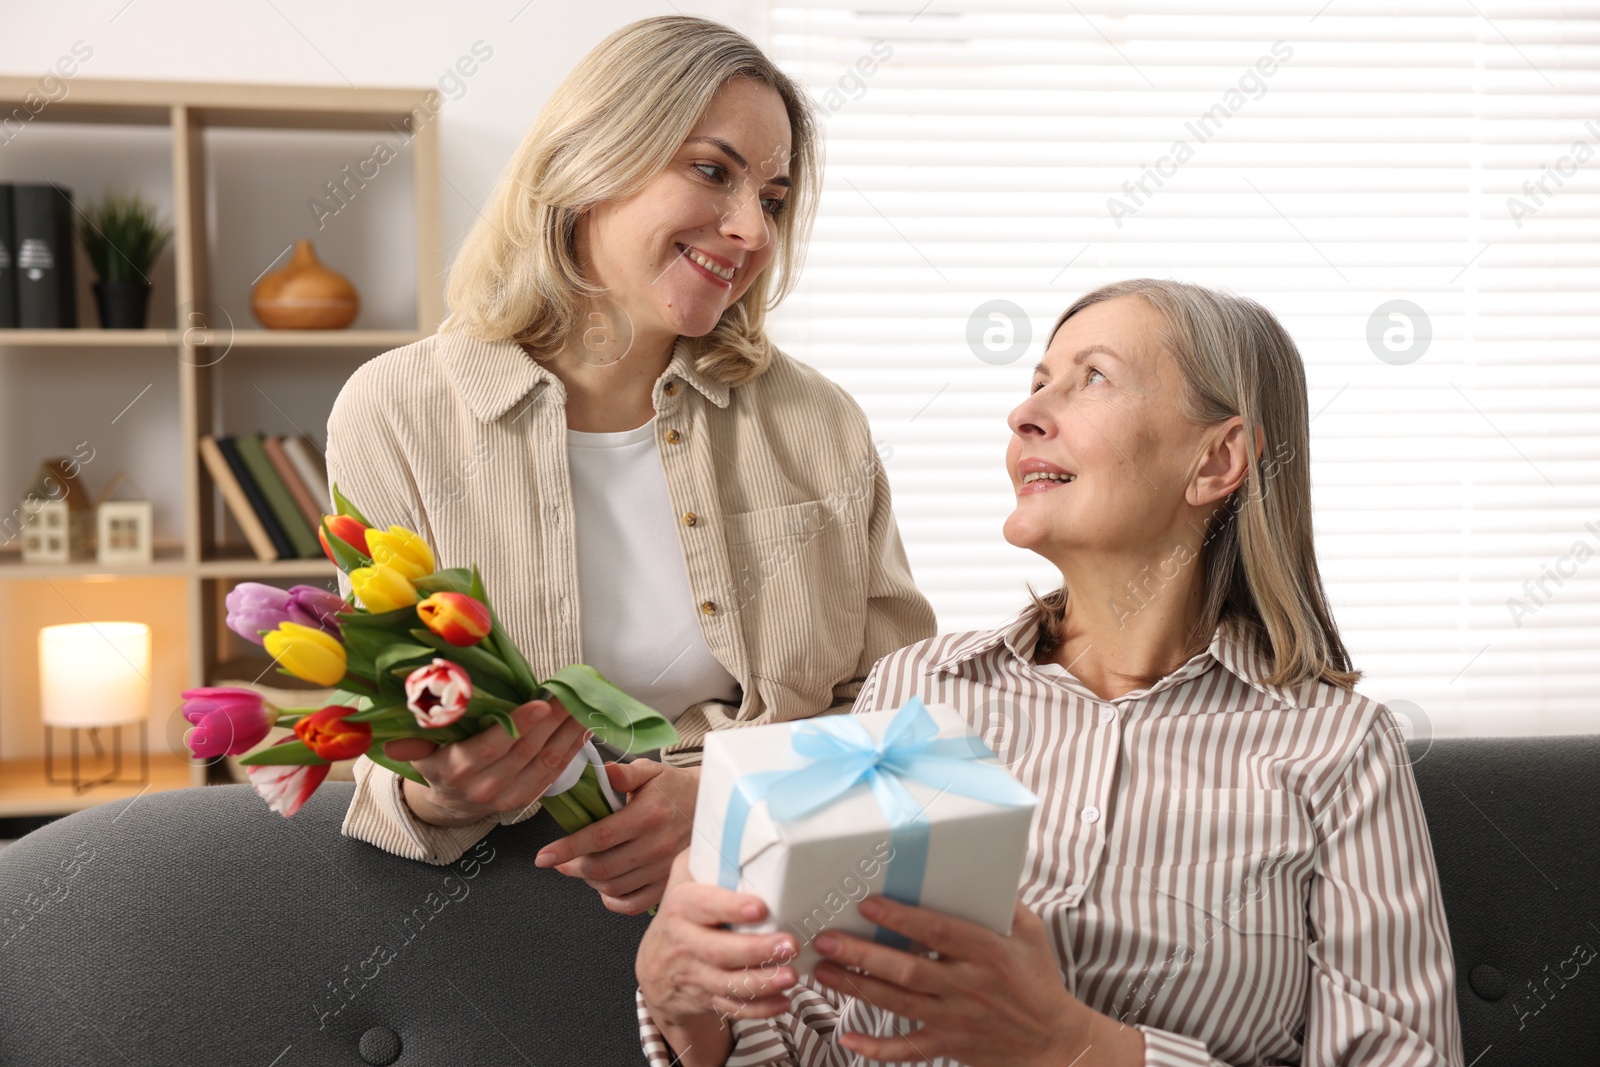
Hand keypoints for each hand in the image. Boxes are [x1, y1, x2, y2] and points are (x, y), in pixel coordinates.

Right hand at [384, 699, 590, 825]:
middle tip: (574, 690)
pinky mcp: (527, 800)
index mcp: (456, 767)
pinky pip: (555, 773)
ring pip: (546, 761)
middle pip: (527, 749)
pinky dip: (573, 749)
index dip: (519, 724)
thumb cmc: (438, 761)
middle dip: (555, 718)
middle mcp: (484, 785)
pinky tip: (584, 727)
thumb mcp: (419, 749)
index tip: (541, 702)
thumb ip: (411, 740)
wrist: (449, 803)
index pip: (492, 744)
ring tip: (585, 704)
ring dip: (570, 731)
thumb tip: (390, 734)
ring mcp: (508, 796)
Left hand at [533, 760, 698, 914]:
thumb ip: (623, 773)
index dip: (567, 849)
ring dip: (589, 881)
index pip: (599, 837)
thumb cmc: (675, 788)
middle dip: (572, 866)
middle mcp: (656, 846)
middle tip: (560, 859)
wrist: (713, 808)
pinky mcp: (666, 885)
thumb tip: (602, 772)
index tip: (543, 857)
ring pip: (612, 888)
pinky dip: (611, 900)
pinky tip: (605, 885)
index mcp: (647, 816)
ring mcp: (662, 870)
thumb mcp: (651, 771)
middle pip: (601, 868)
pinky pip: (632, 905)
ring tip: (583, 866)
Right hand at [636, 850, 798, 1026]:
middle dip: (756, 950)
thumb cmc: (682, 910)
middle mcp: (685, 942)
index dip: (730, 907)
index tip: (760, 907)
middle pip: (720, 951)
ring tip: (791, 976)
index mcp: (681, 907)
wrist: (655, 963)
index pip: (703, 906)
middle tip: (790, 944)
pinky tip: (783, 1001)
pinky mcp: (707, 997)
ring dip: (761, 983)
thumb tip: (740, 824)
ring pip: (728, 984)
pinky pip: (732, 1008)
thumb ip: (707, 855)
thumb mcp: (684, 876)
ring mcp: (695, 974)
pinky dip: (759, 1009)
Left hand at [811, 895, 1142, 1066]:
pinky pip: (908, 1050)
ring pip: (898, 1004)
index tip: (867, 904)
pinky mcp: (949, 1044)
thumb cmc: (1039, 980)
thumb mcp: (1031, 933)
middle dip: (862, 954)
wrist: (1054, 1040)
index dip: (901, 919)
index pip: (937, 932)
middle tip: (826, 939)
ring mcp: (956, 1019)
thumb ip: (1004, 902)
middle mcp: (968, 985)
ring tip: (823, 971)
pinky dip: (877, 1048)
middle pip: (907, 970)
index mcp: (987, 952)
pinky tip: (849, 1037)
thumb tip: (979, 867)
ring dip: (857, 987)